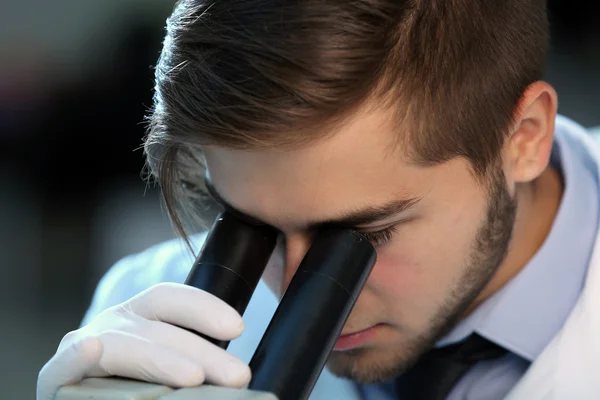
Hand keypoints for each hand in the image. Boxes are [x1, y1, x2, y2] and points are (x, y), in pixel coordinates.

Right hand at [37, 282, 250, 399]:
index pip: (171, 299)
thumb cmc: (135, 381)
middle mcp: (114, 325)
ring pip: (123, 347)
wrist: (93, 396)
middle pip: (159, 329)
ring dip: (160, 361)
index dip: (204, 308)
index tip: (238, 326)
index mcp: (140, 316)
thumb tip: (236, 377)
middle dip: (202, 350)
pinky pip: (62, 367)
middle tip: (238, 375)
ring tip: (193, 377)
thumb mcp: (165, 363)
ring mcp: (84, 348)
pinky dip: (75, 358)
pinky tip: (91, 349)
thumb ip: (191, 362)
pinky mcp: (56, 379)